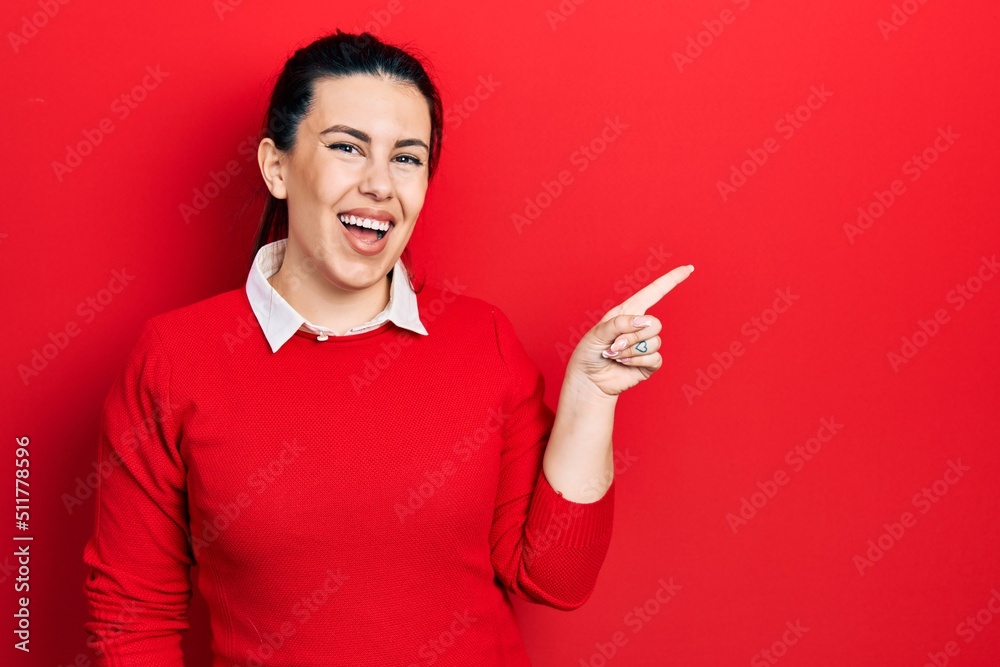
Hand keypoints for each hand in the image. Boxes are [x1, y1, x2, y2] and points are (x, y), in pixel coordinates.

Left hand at [565, 264, 693, 398]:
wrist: (589, 379)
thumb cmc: (589, 352)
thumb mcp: (597, 332)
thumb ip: (620, 323)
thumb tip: (644, 321)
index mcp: (628, 312)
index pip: (653, 292)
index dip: (671, 280)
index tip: (688, 268)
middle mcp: (639, 326)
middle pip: (655, 324)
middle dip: (634, 336)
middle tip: (614, 346)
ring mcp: (646, 344)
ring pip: (654, 342)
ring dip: (631, 351)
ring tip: (615, 355)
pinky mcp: (649, 362)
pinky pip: (655, 358)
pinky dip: (637, 361)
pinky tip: (624, 363)